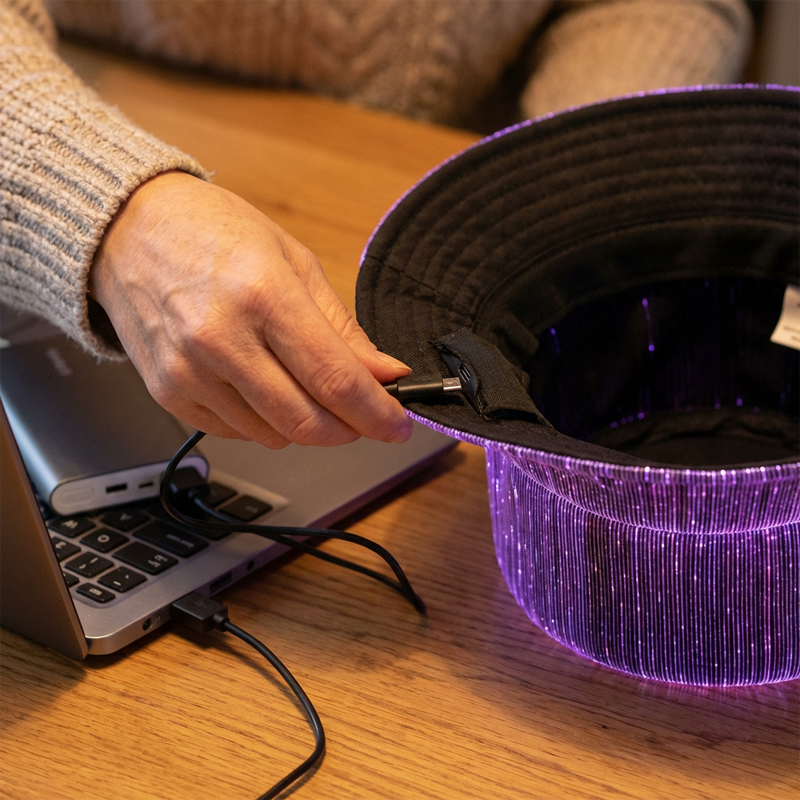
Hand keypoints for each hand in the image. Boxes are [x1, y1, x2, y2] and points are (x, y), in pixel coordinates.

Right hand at [89, 171, 412, 448]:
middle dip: (348, 430)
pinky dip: (263, 422)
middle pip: (307, 422)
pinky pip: (236, 433)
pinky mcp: (168, 392)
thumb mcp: (294, 262)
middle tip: (362, 416)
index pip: (335, 379)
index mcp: (263, 295)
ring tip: (302, 385)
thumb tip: (385, 373)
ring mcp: (189, 371)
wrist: (128, 231)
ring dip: (305, 424)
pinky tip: (260, 385)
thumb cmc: (213, 233)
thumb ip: (343, 329)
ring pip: (273, 436)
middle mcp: (221, 339)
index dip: (377, 414)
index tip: (398, 426)